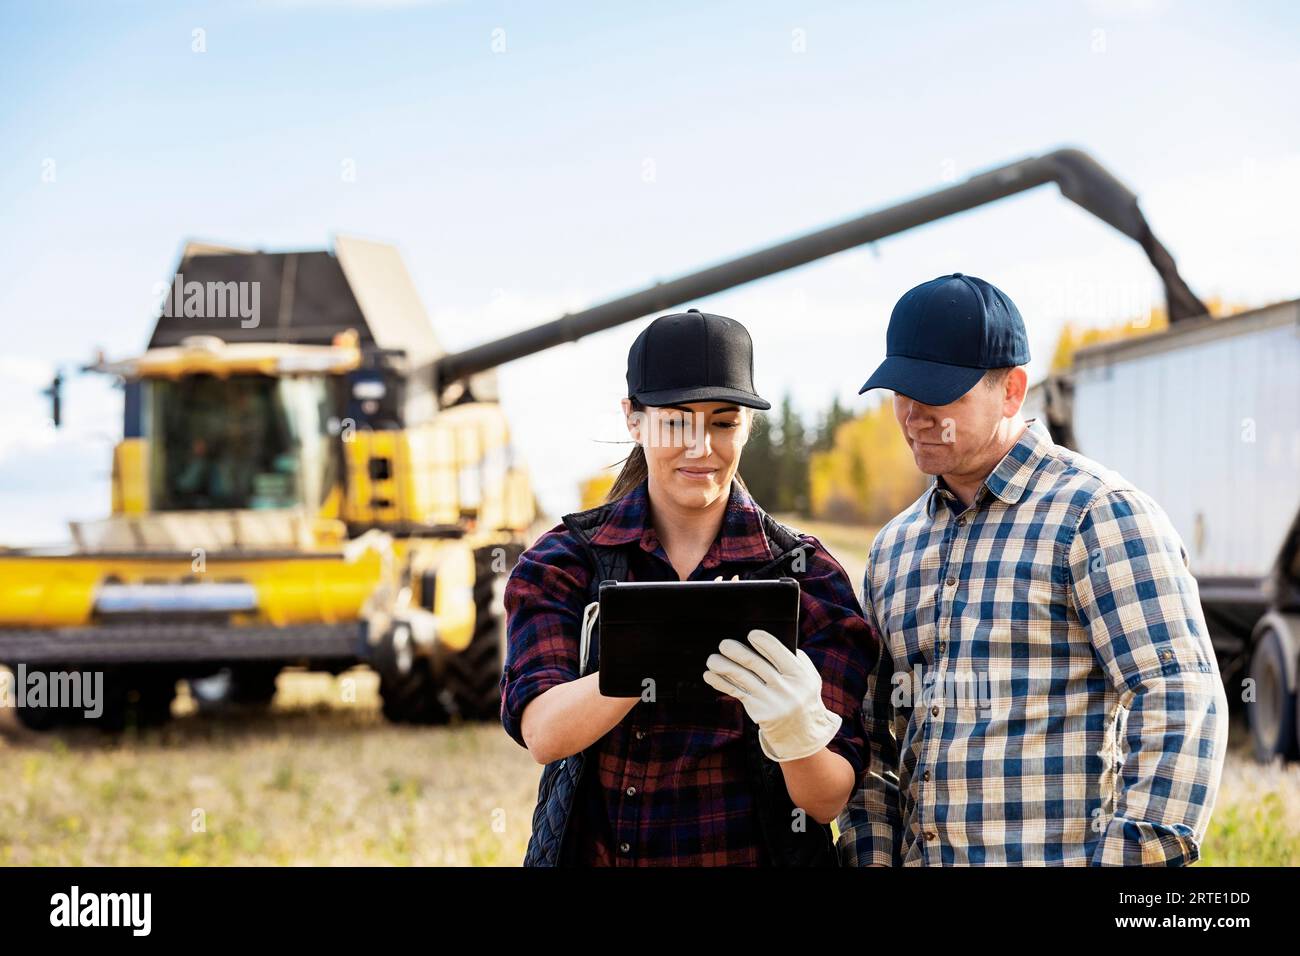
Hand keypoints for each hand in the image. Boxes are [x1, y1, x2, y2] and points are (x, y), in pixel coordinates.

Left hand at [703, 629, 840, 761]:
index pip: (779, 653)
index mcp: (799, 675)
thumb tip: (766, 641)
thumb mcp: (808, 678)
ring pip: (742, 678)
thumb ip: (794, 659)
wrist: (803, 733)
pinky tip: (710, 676)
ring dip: (723, 666)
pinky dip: (721, 683)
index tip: (750, 634)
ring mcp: (771, 702)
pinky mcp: (759, 712)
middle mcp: (786, 688)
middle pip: (755, 664)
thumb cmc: (801, 695)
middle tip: (723, 644)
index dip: (763, 642)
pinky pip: (737, 692)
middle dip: (736, 651)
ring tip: (712, 659)